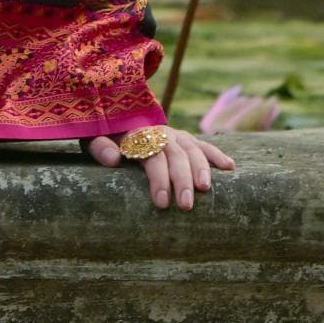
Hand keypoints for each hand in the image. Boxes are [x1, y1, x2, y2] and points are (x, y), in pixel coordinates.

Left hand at [87, 127, 232, 210]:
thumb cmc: (105, 137)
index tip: (161, 203)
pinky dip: (216, 154)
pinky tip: (229, 167)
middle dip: (181, 180)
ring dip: (201, 168)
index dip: (158, 178)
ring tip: (206, 189)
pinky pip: (203, 145)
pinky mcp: (184, 138)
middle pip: (175, 155)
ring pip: (192, 149)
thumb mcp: (94, 139)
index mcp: (137, 134)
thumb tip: (113, 159)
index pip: (151, 155)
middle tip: (186, 206)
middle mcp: (159, 133)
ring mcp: (174, 135)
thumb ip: (100, 147)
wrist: (116, 117)